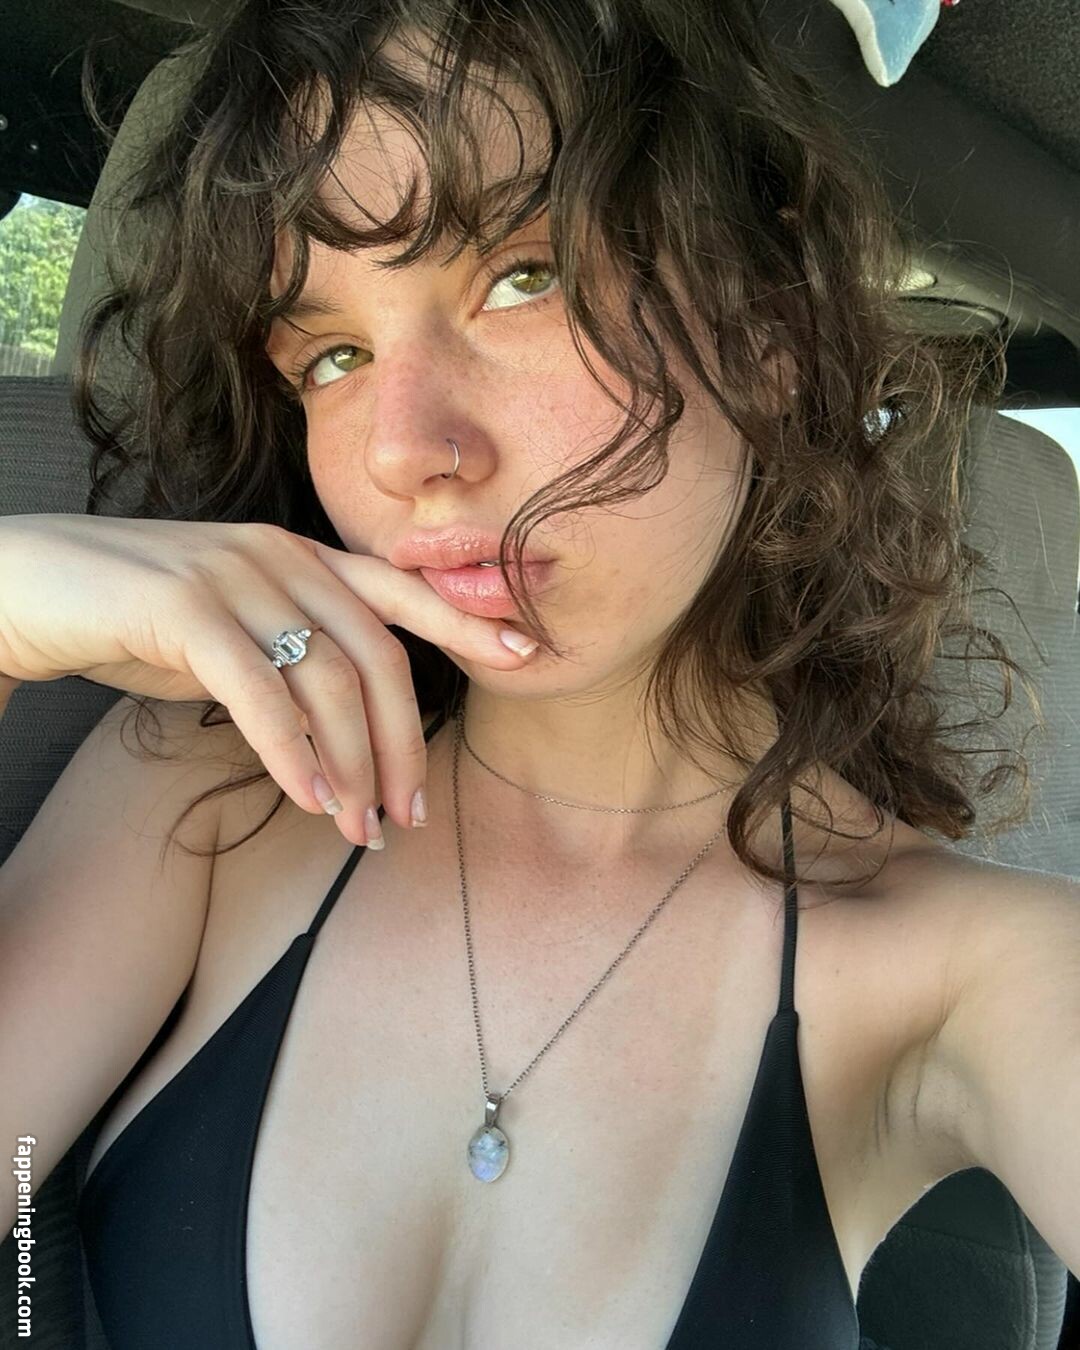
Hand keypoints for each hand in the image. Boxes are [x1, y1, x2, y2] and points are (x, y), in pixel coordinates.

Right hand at [0, 514, 540, 839]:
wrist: (30, 589)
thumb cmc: (137, 616)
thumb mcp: (233, 629)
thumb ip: (293, 657)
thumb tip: (348, 734)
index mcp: (302, 556)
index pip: (403, 589)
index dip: (467, 620)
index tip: (527, 654)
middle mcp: (282, 556)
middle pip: (379, 658)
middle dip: (403, 745)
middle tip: (406, 815)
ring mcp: (235, 576)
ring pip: (328, 681)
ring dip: (353, 767)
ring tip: (358, 828)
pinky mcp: (184, 608)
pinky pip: (262, 692)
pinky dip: (293, 754)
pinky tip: (310, 799)